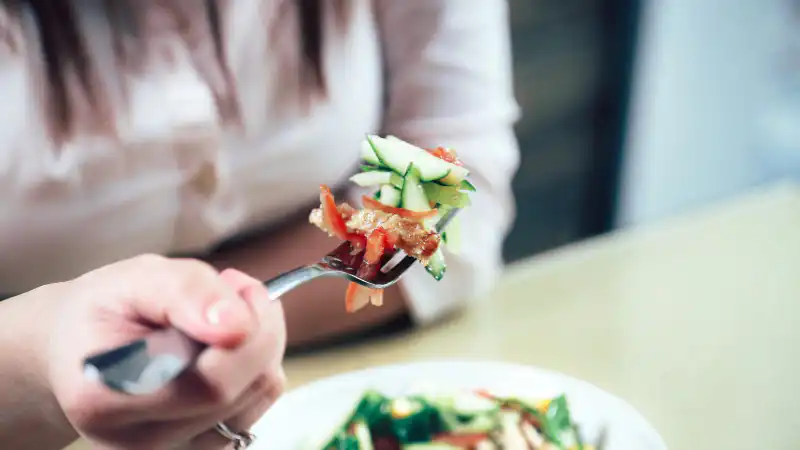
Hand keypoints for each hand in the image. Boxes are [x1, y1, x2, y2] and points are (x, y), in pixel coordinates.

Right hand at [44, 254, 286, 448]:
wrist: (79, 346)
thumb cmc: (106, 309)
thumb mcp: (135, 279)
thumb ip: (186, 291)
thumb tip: (238, 325)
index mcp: (108, 398)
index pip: (208, 383)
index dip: (245, 334)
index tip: (242, 286)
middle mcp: (137, 440)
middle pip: (237, 392)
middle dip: (259, 331)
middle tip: (241, 289)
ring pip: (255, 398)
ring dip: (261, 346)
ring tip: (228, 313)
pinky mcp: (196, 446)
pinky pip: (254, 407)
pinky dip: (255, 367)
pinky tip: (230, 343)